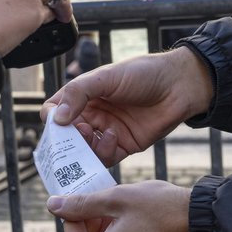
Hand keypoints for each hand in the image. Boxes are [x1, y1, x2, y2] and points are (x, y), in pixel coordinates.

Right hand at [40, 47, 213, 165]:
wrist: (179, 85)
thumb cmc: (143, 73)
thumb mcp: (106, 77)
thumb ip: (78, 93)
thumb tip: (54, 118)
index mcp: (83, 96)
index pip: (54, 112)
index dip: (51, 120)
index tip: (55, 124)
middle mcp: (91, 115)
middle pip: (66, 136)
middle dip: (64, 141)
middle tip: (69, 140)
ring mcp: (106, 131)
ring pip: (83, 151)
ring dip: (82, 149)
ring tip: (90, 136)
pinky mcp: (122, 146)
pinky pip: (104, 158)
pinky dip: (103, 152)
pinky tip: (112, 136)